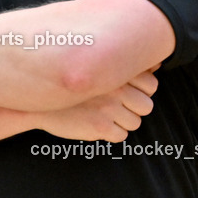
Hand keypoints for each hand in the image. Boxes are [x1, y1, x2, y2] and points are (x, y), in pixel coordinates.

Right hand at [35, 68, 158, 142]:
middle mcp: (115, 86)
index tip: (128, 90)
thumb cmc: (70, 82)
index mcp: (116, 69)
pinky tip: (98, 123)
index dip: (142, 90)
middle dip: (134, 108)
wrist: (38, 101)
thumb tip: (158, 63)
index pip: (151, 84)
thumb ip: (126, 61)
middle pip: (146, 106)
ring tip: (104, 114)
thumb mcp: (97, 65)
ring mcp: (108, 107)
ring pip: (135, 122)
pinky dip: (112, 133)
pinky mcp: (100, 127)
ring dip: (123, 121)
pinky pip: (121, 136)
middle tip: (116, 105)